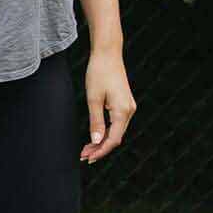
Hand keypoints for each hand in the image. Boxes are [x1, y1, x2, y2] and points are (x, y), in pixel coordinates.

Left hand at [81, 46, 134, 162]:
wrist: (108, 54)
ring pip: (117, 131)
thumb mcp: (93, 99)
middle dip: (100, 148)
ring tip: (86, 149)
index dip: (100, 151)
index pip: (113, 139)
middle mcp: (129, 111)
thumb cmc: (98, 73)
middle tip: (83, 156)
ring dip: (103, 141)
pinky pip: (117, 123)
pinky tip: (96, 136)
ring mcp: (129, 107)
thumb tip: (96, 142)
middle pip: (116, 137)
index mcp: (122, 111)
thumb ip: (96, 122)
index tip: (87, 159)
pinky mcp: (125, 103)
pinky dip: (107, 131)